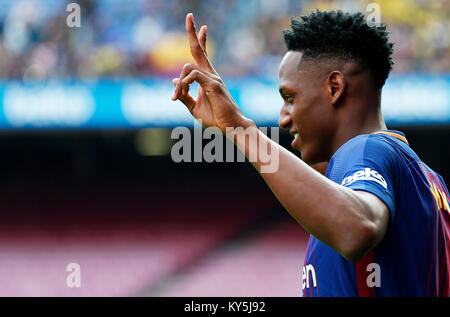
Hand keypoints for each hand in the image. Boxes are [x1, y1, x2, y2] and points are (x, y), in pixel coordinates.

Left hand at [171, 13, 252, 132]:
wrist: (230, 128)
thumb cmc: (216, 119)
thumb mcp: (194, 107)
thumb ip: (184, 94)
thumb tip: (174, 81)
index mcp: (207, 78)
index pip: (202, 55)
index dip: (200, 40)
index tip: (202, 27)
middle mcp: (211, 75)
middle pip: (199, 49)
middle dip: (192, 32)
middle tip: (189, 15)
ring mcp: (213, 78)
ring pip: (188, 67)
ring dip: (178, 82)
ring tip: (176, 97)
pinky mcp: (213, 84)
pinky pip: (193, 75)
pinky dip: (183, 84)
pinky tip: (180, 94)